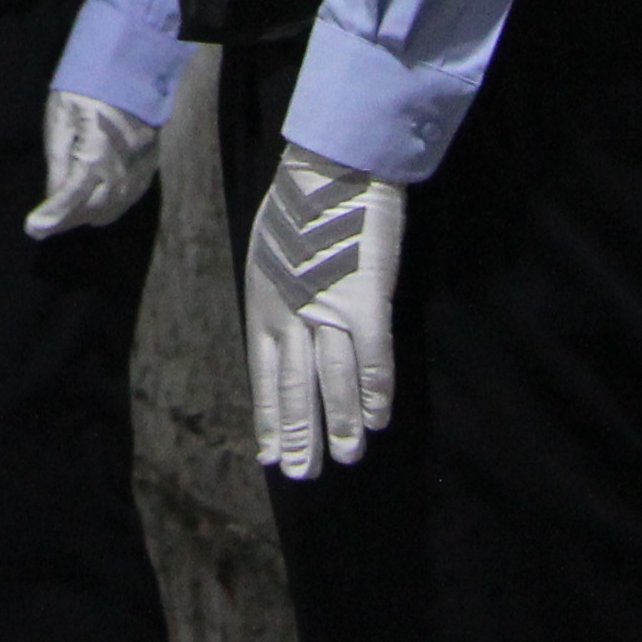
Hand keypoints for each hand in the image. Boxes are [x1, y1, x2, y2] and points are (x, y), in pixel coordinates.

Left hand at [21, 90, 158, 238]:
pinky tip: (90, 203)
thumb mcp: (60, 120)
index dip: (50, 217)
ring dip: (84, 215)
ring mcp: (138, 173)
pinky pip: (125, 201)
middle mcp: (121, 172)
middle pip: (91, 211)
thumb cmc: (86, 92)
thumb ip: (57, 162)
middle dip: (65, 219)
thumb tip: (51, 196)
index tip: (32, 229)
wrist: (129, 73)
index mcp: (96, 156)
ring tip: (62, 215)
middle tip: (42, 223)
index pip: (70, 197)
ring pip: (110, 211)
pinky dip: (105, 207)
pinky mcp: (148, 171)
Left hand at [244, 147, 404, 477]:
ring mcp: (327, 308)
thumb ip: (276, 299)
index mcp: (263, 303)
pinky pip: (372, 356)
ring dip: (340, 421)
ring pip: (332, 379)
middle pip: (295, 385)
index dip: (270, 416)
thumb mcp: (270, 256)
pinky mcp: (366, 299)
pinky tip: (378, 418)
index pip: (264, 374)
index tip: (270, 455)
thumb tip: (283, 337)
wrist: (333, 167)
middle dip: (299, 433)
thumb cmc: (301, 206)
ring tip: (347, 457)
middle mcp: (290, 313)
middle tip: (303, 474)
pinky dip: (375, 390)